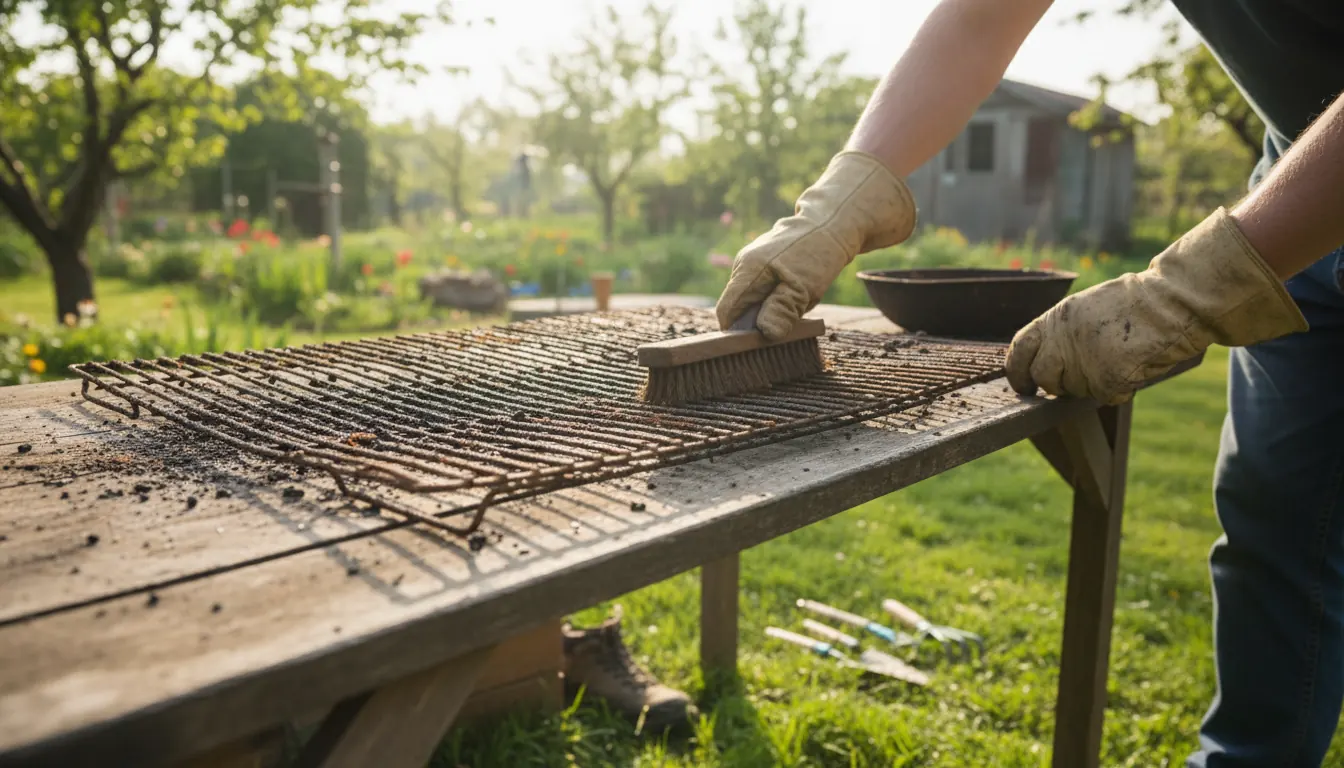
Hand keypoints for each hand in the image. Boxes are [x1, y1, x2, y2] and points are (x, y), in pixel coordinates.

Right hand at [715, 151, 915, 340]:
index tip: (756, 344)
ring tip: (795, 303)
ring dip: (769, 309)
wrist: (832, 224)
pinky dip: (775, 298)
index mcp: (748, 271)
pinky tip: (795, 293)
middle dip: (757, 321)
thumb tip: (764, 333)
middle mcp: (744, 265)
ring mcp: (752, 262)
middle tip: (785, 323)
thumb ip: (781, 311)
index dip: (736, 333)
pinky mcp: (763, 261)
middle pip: (738, 307)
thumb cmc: (818, 256)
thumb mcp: (803, 288)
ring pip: (751, 299)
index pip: (726, 312)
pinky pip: (762, 289)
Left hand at [1006, 207, 1308, 403]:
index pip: (1019, 350)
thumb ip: (1063, 331)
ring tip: (1117, 358)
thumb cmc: (1135, 303)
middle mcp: (1063, 340)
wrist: (1172, 302)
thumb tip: (1049, 359)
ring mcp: (1084, 362)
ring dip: (1093, 384)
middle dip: (1057, 385)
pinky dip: (1120, 390)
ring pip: (1076, 390)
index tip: (1023, 385)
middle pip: (1045, 378)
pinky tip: (1134, 367)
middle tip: (1080, 377)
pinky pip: (1106, 396)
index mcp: (1055, 318)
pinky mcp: (1108, 380)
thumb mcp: (1086, 307)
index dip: (1018, 372)